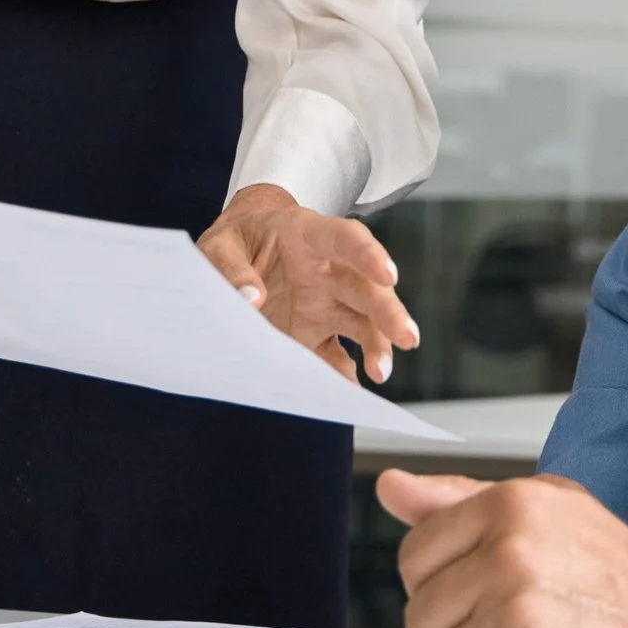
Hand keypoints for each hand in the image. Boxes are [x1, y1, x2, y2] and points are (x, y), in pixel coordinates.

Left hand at [200, 185, 418, 383]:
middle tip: (407, 336)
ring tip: (382, 371)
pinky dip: (344, 374)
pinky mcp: (316, 332)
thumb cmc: (235, 242)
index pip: (346, 239)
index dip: (369, 255)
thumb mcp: (220, 245)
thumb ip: (230, 267)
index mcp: (308, 235)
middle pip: (366, 287)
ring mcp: (325, 303)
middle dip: (388, 311)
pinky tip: (350, 392)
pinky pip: (336, 355)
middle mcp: (327, 270)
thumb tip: (251, 298)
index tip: (389, 275)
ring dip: (378, 345)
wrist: (237, 255)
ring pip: (363, 322)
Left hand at [378, 469, 627, 627]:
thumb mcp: (550, 511)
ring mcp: (517, 614)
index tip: (486, 592)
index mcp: (510, 505)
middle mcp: (509, 554)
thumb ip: (461, 501)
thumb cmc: (624, 575)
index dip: (448, 585)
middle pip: (422, 616)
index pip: (416, 557)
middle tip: (522, 627)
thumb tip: (393, 489)